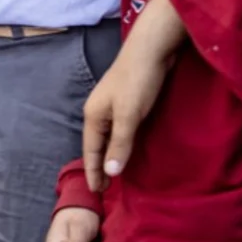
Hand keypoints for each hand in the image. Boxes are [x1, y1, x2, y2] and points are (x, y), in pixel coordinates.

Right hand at [82, 37, 170, 191]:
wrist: (150, 49)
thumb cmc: (138, 81)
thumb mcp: (128, 116)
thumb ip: (119, 144)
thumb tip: (110, 172)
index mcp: (93, 116)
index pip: (91, 152)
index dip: (94, 172)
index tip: (97, 192)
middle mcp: (98, 112)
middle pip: (96, 145)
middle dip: (99, 166)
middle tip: (104, 188)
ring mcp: (111, 105)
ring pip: (107, 137)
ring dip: (110, 155)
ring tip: (114, 173)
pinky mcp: (126, 100)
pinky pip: (119, 129)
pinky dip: (120, 143)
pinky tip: (125, 147)